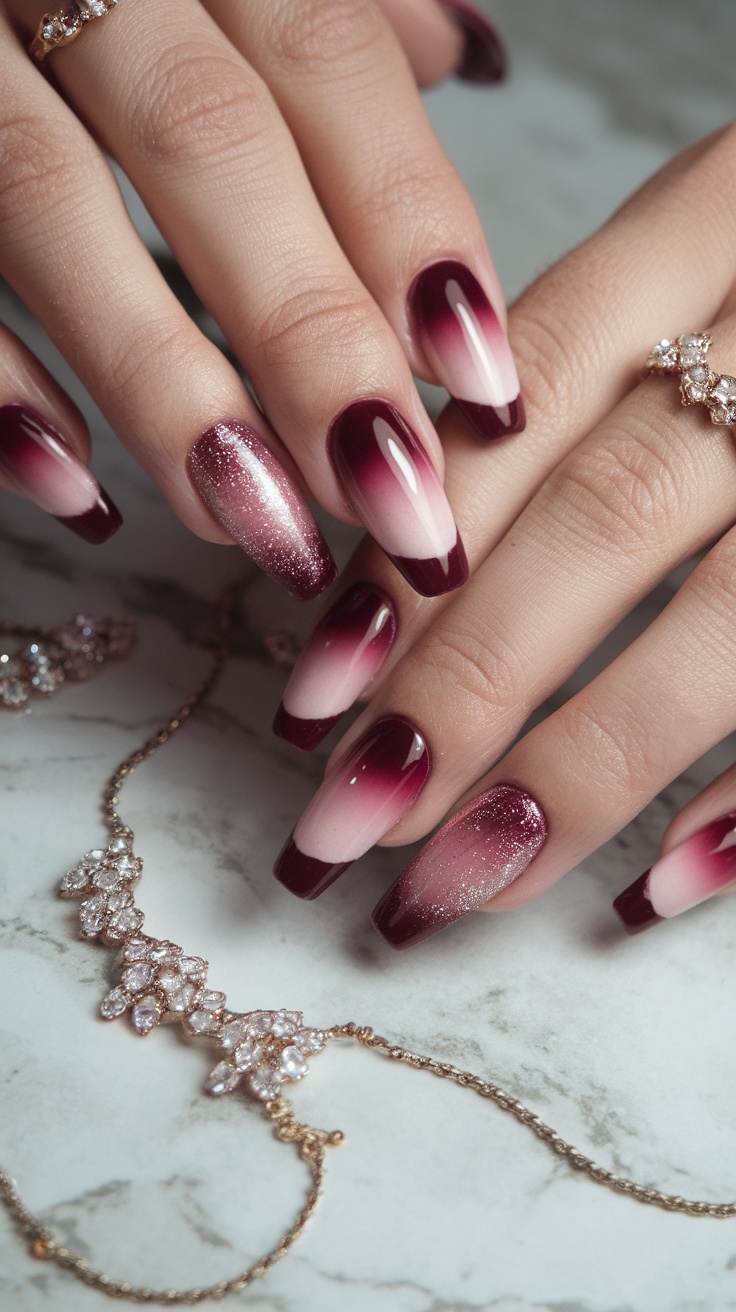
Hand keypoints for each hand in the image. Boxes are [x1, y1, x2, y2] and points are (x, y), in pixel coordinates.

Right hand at [0, 0, 516, 595]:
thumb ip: (330, 12)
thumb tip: (460, 54)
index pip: (328, 59)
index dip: (412, 220)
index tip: (483, 381)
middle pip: (211, 143)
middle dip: (310, 334)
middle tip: (389, 498)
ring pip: (50, 199)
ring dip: (166, 382)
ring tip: (260, 524)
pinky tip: (77, 485)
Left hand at [272, 123, 735, 943]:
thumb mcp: (695, 261)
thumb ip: (573, 371)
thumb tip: (391, 551)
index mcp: (715, 229)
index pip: (527, 399)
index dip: (416, 547)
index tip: (314, 691)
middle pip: (607, 517)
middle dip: (470, 680)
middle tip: (352, 819)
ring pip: (725, 616)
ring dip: (585, 762)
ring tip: (467, 878)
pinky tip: (661, 885)